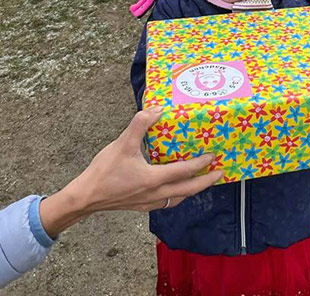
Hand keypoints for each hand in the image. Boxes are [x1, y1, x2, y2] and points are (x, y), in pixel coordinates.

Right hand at [39, 107, 222, 237]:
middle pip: (188, 190)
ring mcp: (149, 202)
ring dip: (193, 190)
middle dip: (206, 181)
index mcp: (153, 179)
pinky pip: (168, 202)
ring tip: (203, 181)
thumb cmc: (103, 172)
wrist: (84, 198)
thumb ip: (139, 125)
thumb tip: (156, 109)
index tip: (214, 155)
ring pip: (179, 198)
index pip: (184, 171)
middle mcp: (156, 194)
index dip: (201, 163)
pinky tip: (177, 189)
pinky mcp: (142, 206)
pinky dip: (178, 195)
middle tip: (220, 173)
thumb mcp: (121, 144)